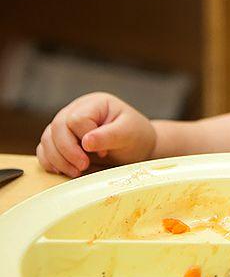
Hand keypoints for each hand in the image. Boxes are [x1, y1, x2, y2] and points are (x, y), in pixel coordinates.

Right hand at [36, 92, 155, 177]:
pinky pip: (45, 149)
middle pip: (57, 127)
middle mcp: (77, 110)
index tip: (104, 152)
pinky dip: (50, 162)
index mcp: (95, 103)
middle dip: (68, 151)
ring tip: (77, 172)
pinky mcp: (60, 140)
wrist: (137, 147)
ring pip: (47, 139)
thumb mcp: (128, 134)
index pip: (77, 119)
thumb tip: (86, 141)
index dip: (86, 137)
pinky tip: (64, 170)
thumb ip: (109, 136)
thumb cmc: (135, 137)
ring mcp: (66, 125)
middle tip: (83, 166)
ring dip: (58, 159)